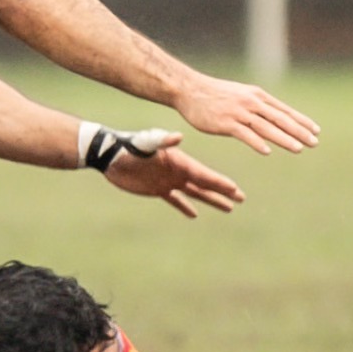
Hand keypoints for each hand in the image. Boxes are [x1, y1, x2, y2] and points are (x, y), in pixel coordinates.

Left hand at [103, 135, 243, 217]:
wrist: (110, 154)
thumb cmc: (129, 146)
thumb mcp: (146, 143)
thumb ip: (162, 141)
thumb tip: (178, 137)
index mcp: (179, 162)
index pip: (204, 174)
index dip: (219, 183)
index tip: (236, 189)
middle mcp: (178, 172)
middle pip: (205, 184)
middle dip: (223, 191)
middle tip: (242, 198)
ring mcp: (169, 181)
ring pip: (194, 193)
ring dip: (211, 200)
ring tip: (228, 207)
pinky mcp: (157, 189)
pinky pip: (175, 200)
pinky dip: (184, 206)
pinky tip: (194, 214)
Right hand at [174, 74, 318, 154]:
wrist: (189, 90)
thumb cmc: (214, 94)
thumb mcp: (240, 95)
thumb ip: (256, 105)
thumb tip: (271, 116)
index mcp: (257, 96)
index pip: (284, 111)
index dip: (301, 121)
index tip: (316, 131)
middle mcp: (251, 103)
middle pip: (279, 119)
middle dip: (299, 132)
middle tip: (314, 143)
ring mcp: (238, 113)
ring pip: (266, 127)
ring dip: (283, 138)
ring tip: (298, 149)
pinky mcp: (225, 123)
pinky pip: (244, 134)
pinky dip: (257, 142)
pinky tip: (267, 151)